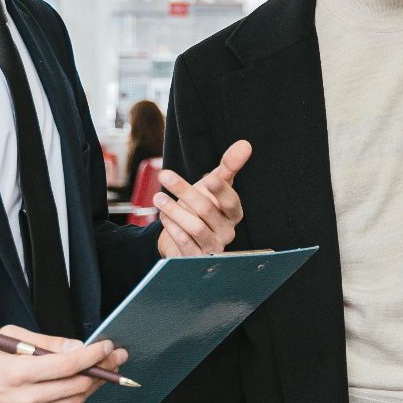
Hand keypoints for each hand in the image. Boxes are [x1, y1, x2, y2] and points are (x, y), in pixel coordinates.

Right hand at [0, 326, 128, 402]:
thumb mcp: (11, 338)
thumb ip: (47, 342)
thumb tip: (79, 347)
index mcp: (17, 373)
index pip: (67, 366)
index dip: (93, 356)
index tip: (108, 347)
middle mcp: (24, 399)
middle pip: (77, 386)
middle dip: (102, 369)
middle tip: (116, 356)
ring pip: (75, 401)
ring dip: (93, 384)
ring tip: (103, 369)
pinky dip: (76, 397)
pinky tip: (81, 384)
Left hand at [156, 140, 251, 257]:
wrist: (187, 236)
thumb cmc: (205, 207)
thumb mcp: (216, 184)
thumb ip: (229, 165)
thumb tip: (245, 144)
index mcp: (234, 213)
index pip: (232, 202)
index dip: (221, 191)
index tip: (208, 179)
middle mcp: (227, 231)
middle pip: (208, 210)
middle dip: (185, 191)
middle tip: (164, 175)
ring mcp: (212, 246)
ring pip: (195, 228)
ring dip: (174, 211)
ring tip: (158, 198)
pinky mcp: (196, 258)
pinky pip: (185, 244)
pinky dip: (172, 228)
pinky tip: (163, 216)